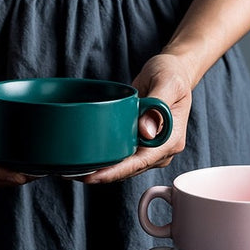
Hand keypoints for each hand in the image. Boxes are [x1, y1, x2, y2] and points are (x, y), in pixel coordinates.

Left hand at [82, 54, 191, 183]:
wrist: (174, 73)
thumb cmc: (171, 74)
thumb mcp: (168, 83)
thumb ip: (157, 106)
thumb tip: (145, 132)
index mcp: (171, 140)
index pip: (142, 162)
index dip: (117, 172)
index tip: (95, 176)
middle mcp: (162, 150)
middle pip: (131, 170)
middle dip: (104, 175)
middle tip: (75, 175)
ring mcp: (152, 150)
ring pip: (126, 168)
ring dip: (103, 171)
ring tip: (76, 172)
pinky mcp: (142, 146)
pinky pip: (124, 159)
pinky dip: (107, 163)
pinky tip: (88, 163)